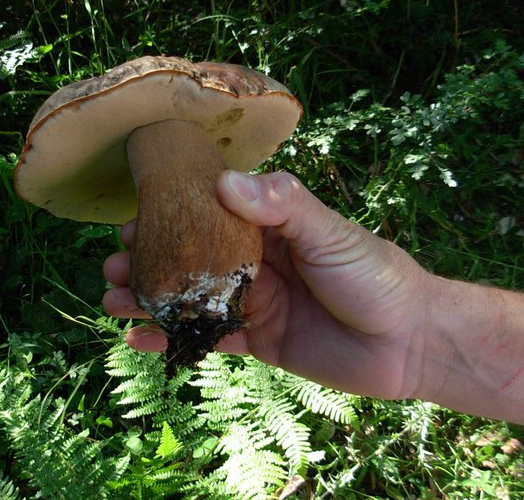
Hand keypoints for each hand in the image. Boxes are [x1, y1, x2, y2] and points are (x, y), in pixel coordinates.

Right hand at [103, 171, 431, 399]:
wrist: (410, 341)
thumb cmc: (375, 274)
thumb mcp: (329, 232)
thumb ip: (282, 205)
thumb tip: (224, 182)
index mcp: (269, 228)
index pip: (208, 215)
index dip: (168, 217)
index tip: (131, 223)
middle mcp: (256, 262)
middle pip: (191, 259)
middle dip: (150, 262)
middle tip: (113, 267)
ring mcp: (255, 302)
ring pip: (192, 299)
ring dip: (153, 300)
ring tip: (113, 300)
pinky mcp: (260, 339)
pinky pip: (210, 338)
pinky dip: (177, 340)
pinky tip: (143, 340)